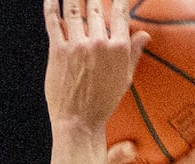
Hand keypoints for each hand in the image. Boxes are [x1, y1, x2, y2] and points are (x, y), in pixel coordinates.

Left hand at [44, 0, 147, 131]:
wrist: (79, 121)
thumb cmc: (103, 102)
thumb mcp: (124, 79)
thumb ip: (133, 53)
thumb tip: (144, 35)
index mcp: (118, 48)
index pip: (120, 12)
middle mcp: (98, 42)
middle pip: (96, 6)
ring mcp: (76, 45)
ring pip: (73, 9)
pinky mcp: (57, 51)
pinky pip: (53, 24)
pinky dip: (50, 8)